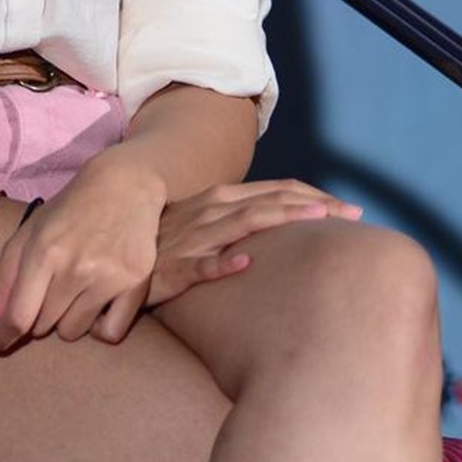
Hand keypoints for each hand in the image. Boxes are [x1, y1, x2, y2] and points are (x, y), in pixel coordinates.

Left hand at [0, 151, 165, 354]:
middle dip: (38, 314)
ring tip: (75, 290)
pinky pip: (110, 333)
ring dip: (67, 319)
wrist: (125, 184)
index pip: (17, 316)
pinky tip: (97, 306)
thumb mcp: (29, 234)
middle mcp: (76, 266)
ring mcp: (109, 276)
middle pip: (43, 325)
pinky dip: (99, 328)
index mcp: (44, 251)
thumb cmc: (69, 210)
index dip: (0, 338)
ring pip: (73, 331)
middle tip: (49, 288)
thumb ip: (3, 280)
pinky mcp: (137, 283)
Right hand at [92, 178, 362, 342]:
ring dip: (278, 219)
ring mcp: (191, 240)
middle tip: (353, 214)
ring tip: (316, 220)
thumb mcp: (200, 226)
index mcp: (217, 201)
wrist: (108, 255)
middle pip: (268, 203)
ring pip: (241, 225)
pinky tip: (244, 263)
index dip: (311, 196)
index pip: (273, 192)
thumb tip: (277, 229)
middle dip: (312, 205)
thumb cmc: (159, 245)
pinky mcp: (172, 270)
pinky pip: (198, 266)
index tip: (346, 208)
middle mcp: (208, 212)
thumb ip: (235, 223)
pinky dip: (221, 263)